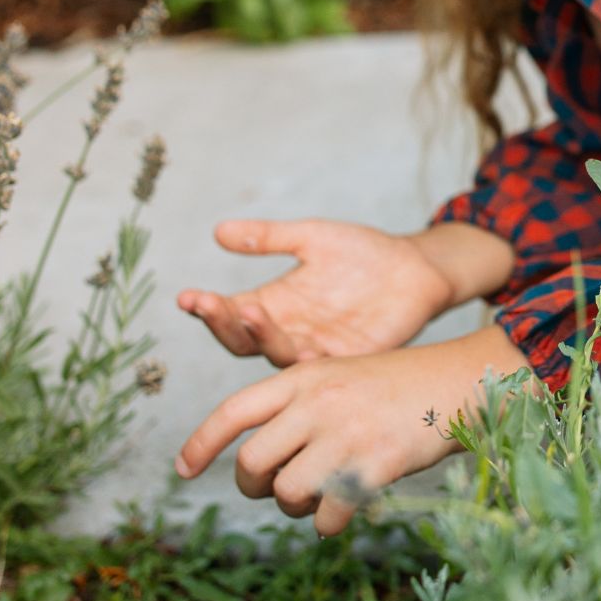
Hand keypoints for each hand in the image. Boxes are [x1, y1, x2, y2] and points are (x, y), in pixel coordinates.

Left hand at [174, 325, 534, 534]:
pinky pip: (327, 516)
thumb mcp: (338, 374)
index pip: (234, 411)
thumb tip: (256, 459)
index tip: (182, 469)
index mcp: (304, 377)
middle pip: (250, 463)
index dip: (201, 443)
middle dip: (255, 486)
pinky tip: (348, 504)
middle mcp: (318, 402)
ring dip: (295, 506)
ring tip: (318, 493)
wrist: (454, 380)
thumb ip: (297, 405)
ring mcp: (346, 433)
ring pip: (285, 493)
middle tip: (277, 485)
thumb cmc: (394, 384)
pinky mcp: (374, 464)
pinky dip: (330, 522)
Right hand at [177, 219, 456, 365]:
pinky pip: (322, 370)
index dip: (206, 308)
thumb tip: (218, 230)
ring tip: (251, 310)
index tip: (186, 296)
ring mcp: (316, 349)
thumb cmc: (363, 251)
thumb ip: (269, 237)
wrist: (414, 267)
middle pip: (243, 340)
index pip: (230, 313)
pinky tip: (304, 346)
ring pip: (277, 355)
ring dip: (261, 335)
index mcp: (275, 304)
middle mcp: (288, 331)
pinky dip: (309, 360)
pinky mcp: (347, 360)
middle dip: (223, 324)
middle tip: (210, 304)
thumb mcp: (311, 237)